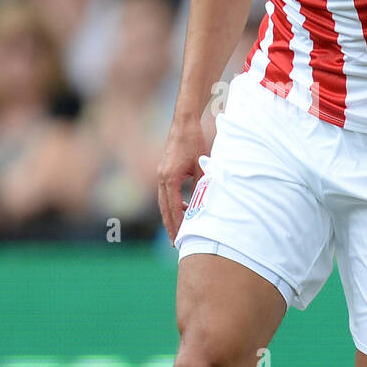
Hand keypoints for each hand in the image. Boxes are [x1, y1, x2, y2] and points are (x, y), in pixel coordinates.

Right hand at [157, 116, 207, 242]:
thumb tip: (205, 203)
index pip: (172, 207)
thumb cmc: (194, 142)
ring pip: (163, 201)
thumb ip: (202, 184)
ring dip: (170, 216)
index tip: (181, 238)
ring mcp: (161, 174)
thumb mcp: (202, 165)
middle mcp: (162, 178)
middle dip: (170, 226)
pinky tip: (182, 207)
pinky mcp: (163, 171)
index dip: (177, 224)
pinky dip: (172, 203)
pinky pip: (165, 193)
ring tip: (179, 230)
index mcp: (170, 178)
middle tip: (176, 243)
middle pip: (164, 208)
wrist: (184, 124)